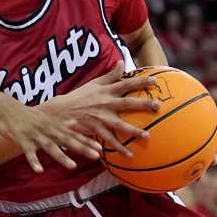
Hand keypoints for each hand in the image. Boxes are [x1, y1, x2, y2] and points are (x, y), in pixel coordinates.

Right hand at [0, 94, 103, 172]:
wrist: (6, 109)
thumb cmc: (27, 115)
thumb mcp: (46, 117)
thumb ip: (60, 122)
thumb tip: (75, 122)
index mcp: (54, 126)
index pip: (74, 135)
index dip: (87, 142)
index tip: (100, 149)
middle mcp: (48, 131)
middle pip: (68, 141)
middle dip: (82, 149)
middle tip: (96, 156)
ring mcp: (36, 136)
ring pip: (51, 148)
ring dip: (62, 157)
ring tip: (72, 166)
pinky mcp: (23, 141)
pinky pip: (29, 153)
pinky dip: (34, 161)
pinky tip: (39, 171)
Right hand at [44, 66, 159, 157]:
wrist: (59, 112)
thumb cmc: (78, 97)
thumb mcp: (93, 84)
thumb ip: (110, 75)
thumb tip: (122, 61)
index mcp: (105, 91)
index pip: (125, 84)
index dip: (140, 81)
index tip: (154, 81)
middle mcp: (104, 103)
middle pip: (126, 103)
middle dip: (142, 104)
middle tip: (157, 106)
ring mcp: (100, 118)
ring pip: (119, 124)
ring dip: (133, 131)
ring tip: (147, 137)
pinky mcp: (94, 130)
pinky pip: (109, 140)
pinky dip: (118, 148)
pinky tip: (129, 155)